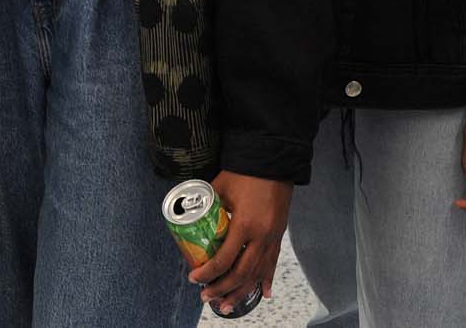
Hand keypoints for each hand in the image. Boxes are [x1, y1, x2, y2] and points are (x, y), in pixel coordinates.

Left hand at [188, 172, 290, 313]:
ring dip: (241, 292)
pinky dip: (266, 280)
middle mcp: (261, 236)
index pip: (224, 259)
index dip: (207, 273)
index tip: (194, 278)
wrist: (273, 159)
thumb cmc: (244, 171)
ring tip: (226, 306)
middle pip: (241, 273)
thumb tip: (187, 217)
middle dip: (222, 289)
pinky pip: (273, 263)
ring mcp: (273, 237)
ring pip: (257, 274)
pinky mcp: (279, 235)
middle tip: (206, 297)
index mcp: (245, 224)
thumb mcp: (220, 188)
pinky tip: (262, 294)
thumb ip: (207, 206)